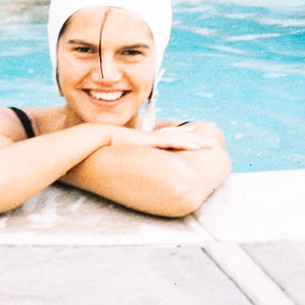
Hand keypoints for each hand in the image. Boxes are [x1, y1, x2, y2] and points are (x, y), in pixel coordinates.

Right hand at [104, 123, 218, 153]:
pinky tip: (197, 146)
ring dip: (196, 142)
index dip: (180, 137)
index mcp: (143, 140)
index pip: (165, 137)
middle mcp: (150, 137)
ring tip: (210, 144)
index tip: (190, 135)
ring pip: (179, 138)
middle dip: (193, 138)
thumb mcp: (115, 155)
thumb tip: (118, 168)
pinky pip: (173, 142)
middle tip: (207, 140)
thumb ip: (121, 159)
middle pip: (177, 136)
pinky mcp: (151, 141)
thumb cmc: (100, 148)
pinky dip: (186, 144)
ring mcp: (151, 138)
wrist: (95, 138)